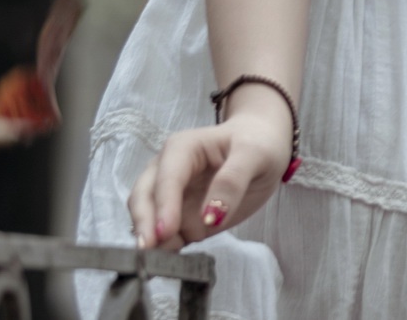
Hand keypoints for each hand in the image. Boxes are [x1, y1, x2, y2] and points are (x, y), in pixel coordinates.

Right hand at [129, 94, 293, 248]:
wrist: (263, 148)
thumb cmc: (257, 145)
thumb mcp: (254, 155)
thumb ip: (232, 182)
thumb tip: (209, 217)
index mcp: (182, 148)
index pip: (166, 178)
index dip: (164, 206)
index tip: (165, 232)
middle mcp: (166, 170)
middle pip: (143, 199)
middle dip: (145, 225)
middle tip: (151, 252)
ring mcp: (169, 196)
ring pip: (147, 220)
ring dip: (153, 240)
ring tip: (167, 259)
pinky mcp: (177, 218)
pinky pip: (162, 237)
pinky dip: (162, 249)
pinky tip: (169, 262)